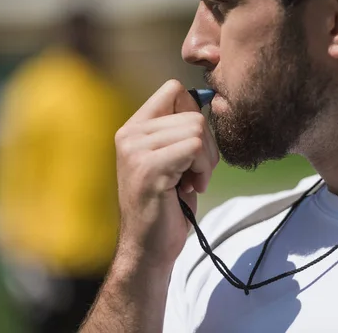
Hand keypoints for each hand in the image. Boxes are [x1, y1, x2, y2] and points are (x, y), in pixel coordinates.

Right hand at [114, 80, 219, 270]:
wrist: (149, 248)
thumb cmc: (167, 205)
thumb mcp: (173, 159)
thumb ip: (181, 130)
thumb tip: (207, 99)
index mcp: (134, 128)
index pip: (174, 89)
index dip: (195, 112)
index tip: (194, 146)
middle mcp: (130, 134)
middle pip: (193, 112)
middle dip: (207, 145)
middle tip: (195, 173)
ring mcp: (136, 150)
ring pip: (196, 128)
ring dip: (206, 160)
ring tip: (191, 182)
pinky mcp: (148, 168)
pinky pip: (194, 148)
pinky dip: (203, 169)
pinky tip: (191, 189)